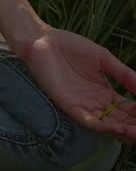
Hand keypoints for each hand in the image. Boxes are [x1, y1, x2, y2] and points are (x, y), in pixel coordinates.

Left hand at [19, 26, 135, 143]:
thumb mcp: (103, 59)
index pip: (128, 110)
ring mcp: (84, 107)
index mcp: (106, 93)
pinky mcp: (70, 106)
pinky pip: (89, 121)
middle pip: (121, 122)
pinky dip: (103, 126)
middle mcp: (97, 104)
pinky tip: (116, 127)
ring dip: (124, 131)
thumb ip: (123, 74)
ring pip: (108, 127)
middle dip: (135, 127)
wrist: (43, 40)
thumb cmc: (71, 47)